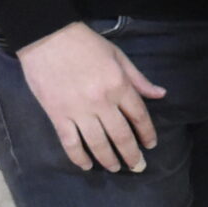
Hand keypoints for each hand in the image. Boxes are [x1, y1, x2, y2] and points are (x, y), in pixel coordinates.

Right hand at [17, 23, 165, 171]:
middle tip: (138, 166)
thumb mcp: (119, 56)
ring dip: (108, 159)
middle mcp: (101, 102)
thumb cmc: (86, 44)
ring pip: (97, 143)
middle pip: (121, 135)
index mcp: (119, 85)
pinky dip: (78, 157)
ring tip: (116, 168)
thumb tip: (160, 95)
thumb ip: (138, 79)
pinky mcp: (56, 115)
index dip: (147, 133)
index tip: (151, 145)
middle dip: (131, 154)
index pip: (139, 116)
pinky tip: (86, 165)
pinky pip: (70, 142)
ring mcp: (77, 111)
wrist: (47, 38)